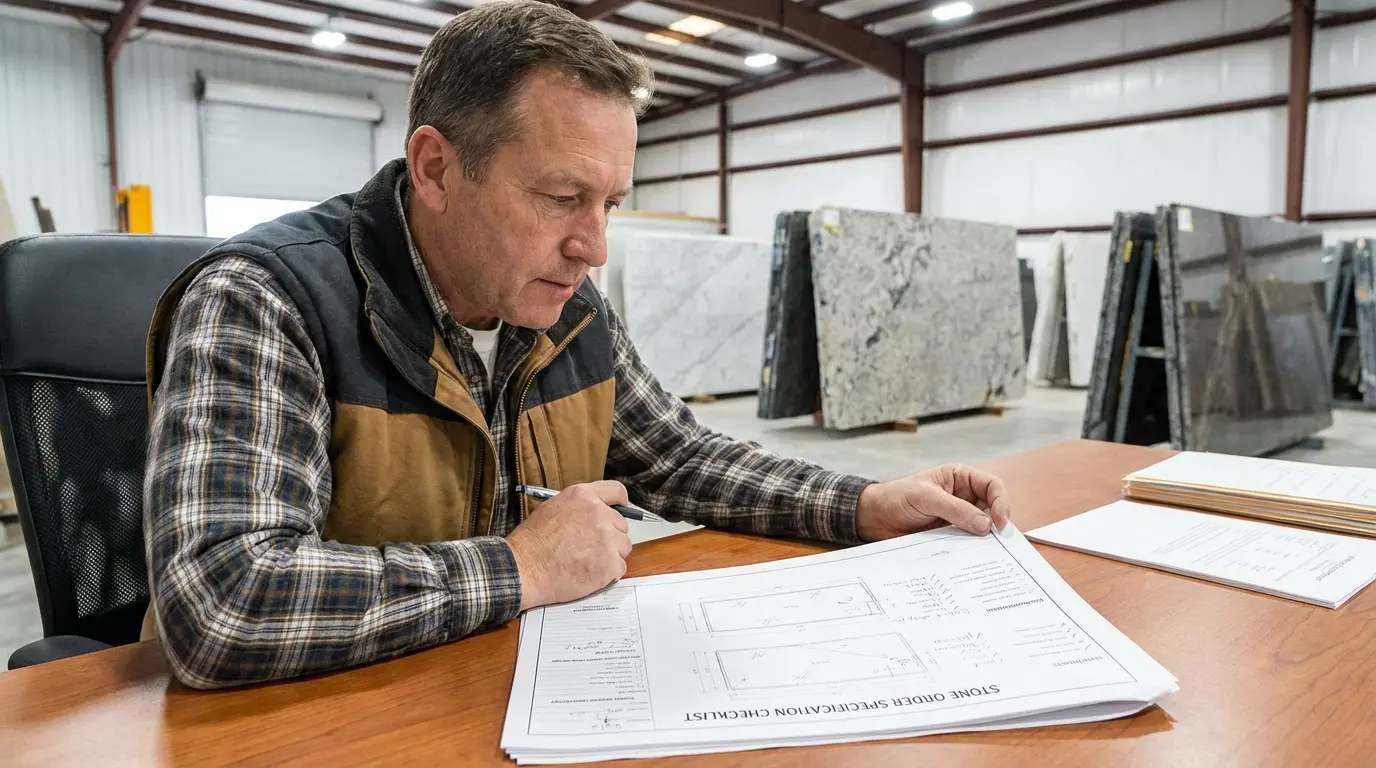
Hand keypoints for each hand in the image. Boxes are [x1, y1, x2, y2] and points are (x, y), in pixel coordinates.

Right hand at [506, 480, 633, 610]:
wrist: (524, 569)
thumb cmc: (532, 543)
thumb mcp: (553, 508)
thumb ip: (579, 507)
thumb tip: (595, 512)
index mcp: (583, 496)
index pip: (616, 491)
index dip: (621, 502)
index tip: (622, 508)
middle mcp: (599, 513)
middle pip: (621, 524)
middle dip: (610, 536)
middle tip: (590, 547)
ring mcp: (607, 538)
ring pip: (623, 546)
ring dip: (611, 554)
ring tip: (587, 561)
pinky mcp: (610, 563)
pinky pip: (620, 567)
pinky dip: (608, 573)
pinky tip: (589, 573)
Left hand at [855, 464, 1011, 541]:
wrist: (873, 518)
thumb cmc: (896, 497)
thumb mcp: (925, 497)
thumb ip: (955, 509)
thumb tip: (985, 525)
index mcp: (960, 478)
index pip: (992, 486)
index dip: (1000, 502)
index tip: (998, 521)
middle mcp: (964, 497)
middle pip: (992, 509)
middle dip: (996, 523)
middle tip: (997, 541)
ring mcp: (958, 518)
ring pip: (982, 529)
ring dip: (984, 539)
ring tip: (986, 551)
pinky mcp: (950, 536)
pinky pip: (967, 544)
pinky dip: (971, 550)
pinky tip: (971, 558)